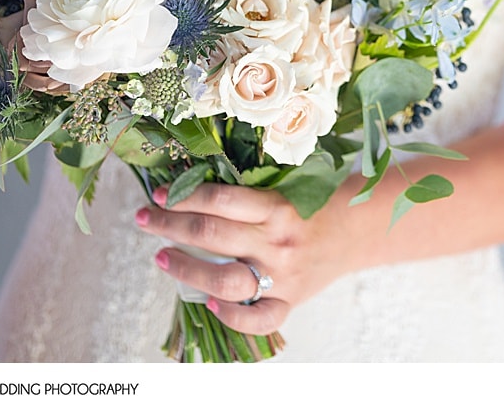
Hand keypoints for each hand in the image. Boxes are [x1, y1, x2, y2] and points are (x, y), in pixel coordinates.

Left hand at [136, 182, 359, 335]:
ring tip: (161, 257)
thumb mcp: (286, 185)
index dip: (183, 196)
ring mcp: (283, 276)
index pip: (220, 200)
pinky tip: (208, 304)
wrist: (358, 229)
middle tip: (145, 219)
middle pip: (211, 234)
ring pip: (222, 279)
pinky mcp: (289, 302)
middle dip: (169, 225)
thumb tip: (191, 185)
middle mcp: (277, 242)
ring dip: (184, 268)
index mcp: (277, 206)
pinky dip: (231, 316)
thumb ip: (247, 191)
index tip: (160, 193)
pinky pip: (257, 319)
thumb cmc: (316, 201)